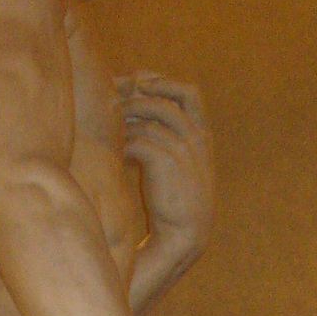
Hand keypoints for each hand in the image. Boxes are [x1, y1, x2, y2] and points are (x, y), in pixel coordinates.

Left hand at [117, 72, 213, 268]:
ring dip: (127, 119)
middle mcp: (196, 139)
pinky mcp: (165, 162)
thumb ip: (174, 138)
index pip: (190, 94)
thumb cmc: (179, 201)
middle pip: (165, 101)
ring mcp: (182, 150)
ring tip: (113, 126)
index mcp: (203, 137)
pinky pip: (139, 141)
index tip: (141, 81)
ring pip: (149, 120)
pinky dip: (125, 143)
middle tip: (117, 100)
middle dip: (138, 96)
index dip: (164, 82)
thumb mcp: (186, 165)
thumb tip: (142, 110)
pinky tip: (118, 153)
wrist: (185, 234)